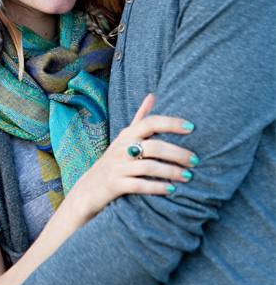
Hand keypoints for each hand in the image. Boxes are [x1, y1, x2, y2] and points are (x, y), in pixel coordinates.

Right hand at [67, 94, 197, 219]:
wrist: (89, 189)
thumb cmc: (114, 162)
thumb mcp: (123, 138)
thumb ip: (140, 119)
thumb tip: (153, 95)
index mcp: (126, 136)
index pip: (149, 123)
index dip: (171, 123)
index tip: (191, 127)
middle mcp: (120, 149)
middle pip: (154, 146)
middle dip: (178, 153)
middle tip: (196, 160)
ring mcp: (117, 167)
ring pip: (149, 167)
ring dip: (172, 172)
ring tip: (188, 176)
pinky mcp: (115, 185)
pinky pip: (140, 185)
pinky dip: (157, 187)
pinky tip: (171, 190)